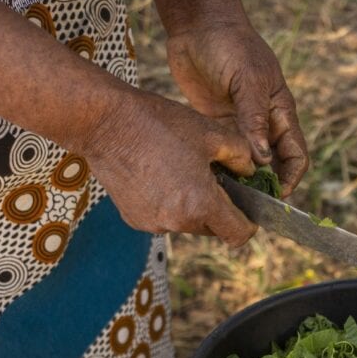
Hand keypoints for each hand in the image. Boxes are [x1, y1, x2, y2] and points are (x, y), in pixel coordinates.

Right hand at [82, 89, 257, 246]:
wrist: (104, 123)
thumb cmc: (159, 123)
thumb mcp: (212, 133)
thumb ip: (242, 157)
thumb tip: (252, 172)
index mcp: (200, 204)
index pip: (238, 234)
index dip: (249, 223)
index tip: (248, 207)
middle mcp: (176, 223)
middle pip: (214, 229)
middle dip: (221, 209)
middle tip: (215, 178)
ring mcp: (153, 224)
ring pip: (188, 223)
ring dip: (195, 206)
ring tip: (185, 172)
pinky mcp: (135, 220)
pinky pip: (165, 218)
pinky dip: (171, 204)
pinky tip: (162, 176)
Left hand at [164, 14, 308, 195]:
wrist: (198, 27)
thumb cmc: (230, 46)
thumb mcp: (247, 80)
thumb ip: (254, 119)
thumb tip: (262, 160)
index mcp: (281, 113)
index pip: (296, 155)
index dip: (290, 178)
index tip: (275, 196)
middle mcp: (264, 124)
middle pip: (273, 166)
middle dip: (266, 187)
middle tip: (249, 204)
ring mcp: (241, 126)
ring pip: (248, 164)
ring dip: (242, 180)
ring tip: (228, 196)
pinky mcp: (218, 125)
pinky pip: (225, 154)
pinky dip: (222, 168)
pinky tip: (211, 179)